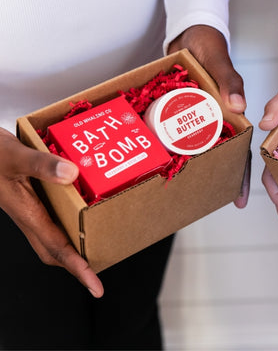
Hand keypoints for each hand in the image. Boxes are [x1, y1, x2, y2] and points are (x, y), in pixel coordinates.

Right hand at [0, 128, 103, 296]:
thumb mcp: (15, 156)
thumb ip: (41, 165)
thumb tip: (71, 175)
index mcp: (27, 213)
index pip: (58, 248)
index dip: (78, 268)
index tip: (95, 286)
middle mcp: (28, 216)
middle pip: (55, 250)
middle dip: (76, 265)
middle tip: (97, 274)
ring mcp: (27, 209)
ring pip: (52, 236)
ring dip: (72, 245)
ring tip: (96, 247)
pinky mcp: (28, 198)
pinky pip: (51, 218)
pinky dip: (68, 222)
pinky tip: (82, 210)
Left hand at [168, 25, 249, 206]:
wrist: (186, 32)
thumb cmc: (208, 44)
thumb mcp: (219, 61)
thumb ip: (229, 80)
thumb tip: (239, 108)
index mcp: (231, 113)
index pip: (241, 149)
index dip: (241, 175)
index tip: (239, 198)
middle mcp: (215, 119)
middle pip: (218, 153)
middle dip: (215, 177)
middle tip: (203, 198)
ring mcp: (195, 117)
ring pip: (195, 146)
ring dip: (190, 164)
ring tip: (179, 188)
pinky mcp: (179, 111)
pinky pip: (175, 131)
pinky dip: (169, 144)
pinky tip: (161, 157)